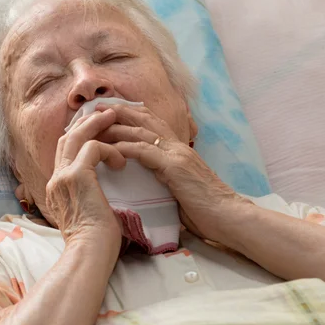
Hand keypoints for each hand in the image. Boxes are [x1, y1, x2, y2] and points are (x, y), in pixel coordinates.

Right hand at [46, 108, 124, 260]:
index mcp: (58, 189)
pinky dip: (110, 150)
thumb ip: (91, 198)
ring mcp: (63, 177)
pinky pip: (93, 148)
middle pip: (66, 138)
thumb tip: (105, 193)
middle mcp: (56, 179)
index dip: (79, 136)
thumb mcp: (91, 214)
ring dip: (97, 124)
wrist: (90, 255)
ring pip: (76, 136)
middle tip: (106, 113)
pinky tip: (122, 163)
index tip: (97, 130)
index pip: (64, 152)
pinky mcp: (76, 176)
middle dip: (86, 122)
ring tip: (114, 117)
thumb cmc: (97, 242)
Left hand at [96, 103, 250, 243]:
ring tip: (95, 122)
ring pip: (141, 131)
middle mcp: (177, 147)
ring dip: (116, 125)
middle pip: (144, 119)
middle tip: (96, 107)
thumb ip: (166, 179)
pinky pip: (145, 151)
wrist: (228, 217)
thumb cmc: (206, 210)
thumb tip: (151, 183)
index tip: (109, 112)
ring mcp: (177, 154)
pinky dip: (125, 147)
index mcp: (178, 150)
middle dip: (118, 111)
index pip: (152, 123)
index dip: (130, 115)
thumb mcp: (181, 188)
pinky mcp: (175, 167)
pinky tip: (110, 147)